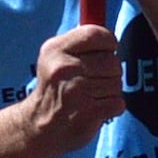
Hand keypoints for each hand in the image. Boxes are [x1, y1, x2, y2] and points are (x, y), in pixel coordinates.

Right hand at [24, 22, 125, 144]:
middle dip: (110, 70)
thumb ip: (80, 41)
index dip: (108, 42)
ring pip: (116, 83)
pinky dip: (112, 107)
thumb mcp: (55, 56)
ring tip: (92, 94)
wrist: (40, 124)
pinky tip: (95, 108)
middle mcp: (63, 69)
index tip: (106, 50)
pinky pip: (118, 102)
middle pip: (112, 61)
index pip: (96, 34)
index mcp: (55, 49)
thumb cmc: (55, 86)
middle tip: (95, 78)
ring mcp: (76, 92)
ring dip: (110, 90)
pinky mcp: (88, 113)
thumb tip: (109, 33)